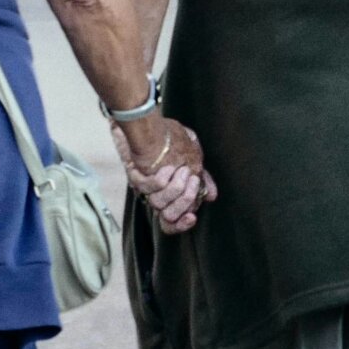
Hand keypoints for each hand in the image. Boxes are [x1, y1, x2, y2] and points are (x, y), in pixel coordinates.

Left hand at [112, 114, 216, 233]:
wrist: (148, 123)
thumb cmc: (170, 138)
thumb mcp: (192, 158)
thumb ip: (202, 178)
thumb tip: (212, 196)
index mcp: (166, 194)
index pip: (170, 223)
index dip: (181, 225)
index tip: (192, 218)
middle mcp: (153, 194)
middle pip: (167, 217)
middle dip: (184, 201)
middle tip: (192, 182)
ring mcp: (144, 187)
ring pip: (159, 203)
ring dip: (175, 186)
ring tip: (181, 169)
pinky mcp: (137, 177)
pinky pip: (153, 187)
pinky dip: (163, 177)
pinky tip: (168, 166)